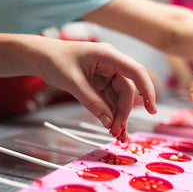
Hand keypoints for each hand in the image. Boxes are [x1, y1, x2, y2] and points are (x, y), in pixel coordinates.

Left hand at [29, 39, 156, 141]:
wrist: (40, 57)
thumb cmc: (55, 60)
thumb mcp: (73, 82)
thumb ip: (92, 102)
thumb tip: (109, 123)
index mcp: (108, 56)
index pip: (135, 72)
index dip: (147, 90)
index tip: (151, 109)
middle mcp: (111, 64)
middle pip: (126, 91)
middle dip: (123, 112)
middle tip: (116, 131)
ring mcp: (106, 75)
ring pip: (119, 98)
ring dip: (119, 117)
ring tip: (118, 135)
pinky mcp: (100, 84)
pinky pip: (109, 101)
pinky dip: (111, 114)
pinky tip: (113, 128)